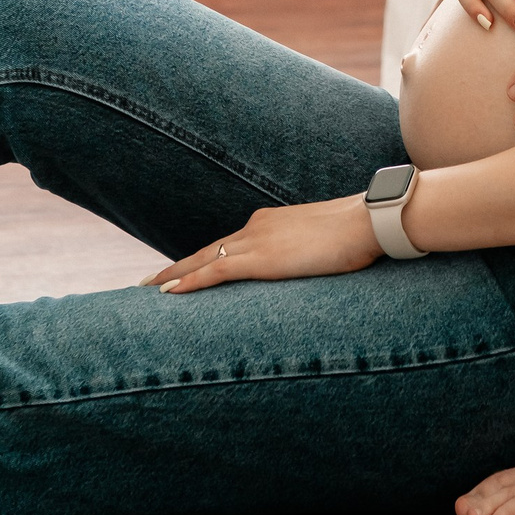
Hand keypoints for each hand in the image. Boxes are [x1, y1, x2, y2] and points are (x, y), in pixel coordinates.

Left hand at [145, 196, 379, 291]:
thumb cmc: (360, 231)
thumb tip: (314, 266)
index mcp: (270, 222)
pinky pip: (215, 271)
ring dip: (172, 276)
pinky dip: (188, 282)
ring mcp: (256, 241)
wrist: (368, 220)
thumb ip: (311, 253)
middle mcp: (256, 227)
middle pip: (206, 250)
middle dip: (175, 267)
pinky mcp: (261, 259)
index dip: (202, 258)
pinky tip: (167, 294)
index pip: (228, 243)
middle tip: (146, 283)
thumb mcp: (329, 243)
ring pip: (202, 260)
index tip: (181, 270)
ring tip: (145, 291)